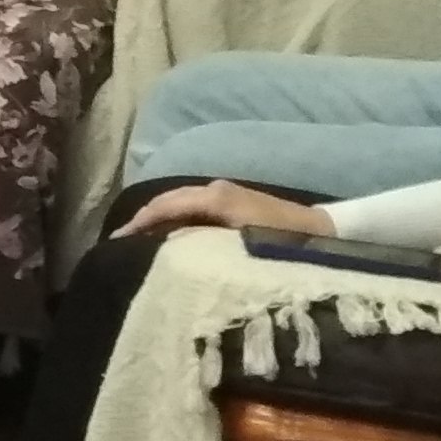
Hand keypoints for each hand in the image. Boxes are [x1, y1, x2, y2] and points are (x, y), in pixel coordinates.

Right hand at [122, 178, 335, 239]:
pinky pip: (193, 209)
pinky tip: (169, 238)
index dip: (139, 223)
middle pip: (169, 201)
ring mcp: (226, 194)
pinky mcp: (234, 204)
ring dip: (159, 220)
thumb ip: (202, 244)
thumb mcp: (241, 246)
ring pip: (181, 204)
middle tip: (120, 245)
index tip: (116, 243)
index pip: (165, 206)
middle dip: (143, 220)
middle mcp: (217, 190)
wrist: (325, 235)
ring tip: (138, 243)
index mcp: (216, 197)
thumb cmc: (285, 244)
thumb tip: (167, 251)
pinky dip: (175, 221)